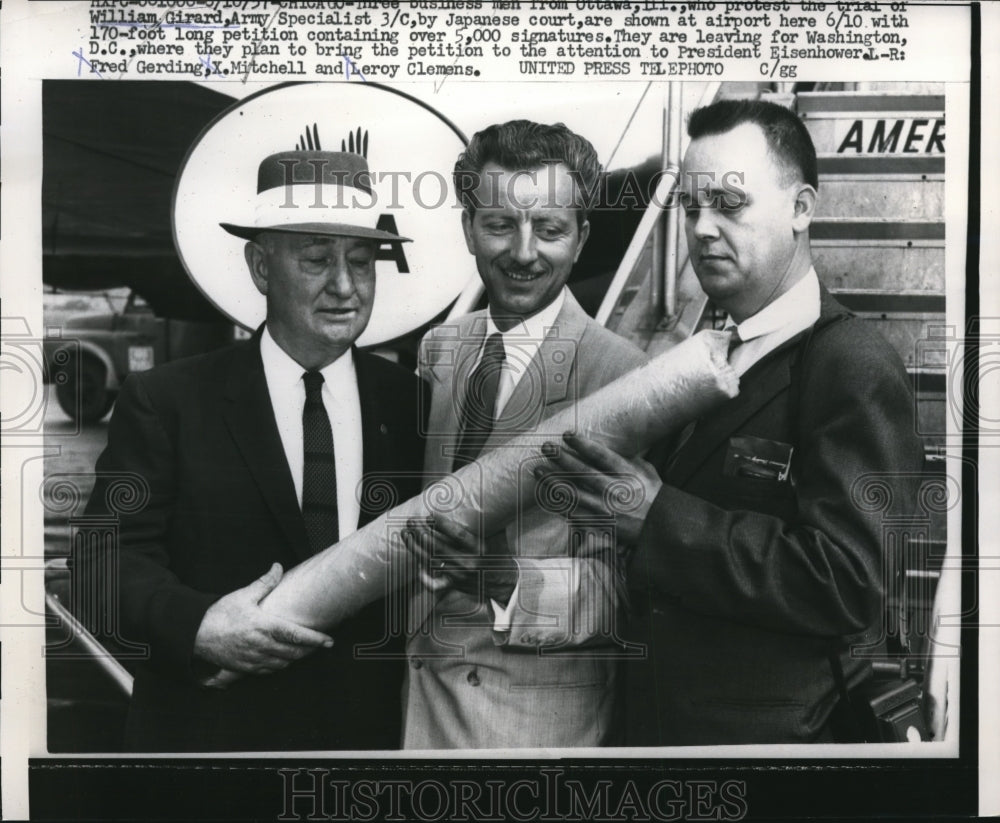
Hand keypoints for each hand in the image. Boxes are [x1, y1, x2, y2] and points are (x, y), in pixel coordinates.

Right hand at [193, 563, 333, 674]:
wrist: (195, 635)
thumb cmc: (220, 614)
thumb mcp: (243, 595)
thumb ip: (265, 582)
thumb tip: (278, 566)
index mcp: (264, 626)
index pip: (296, 635)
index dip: (316, 639)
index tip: (329, 641)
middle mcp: (261, 645)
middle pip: (294, 652)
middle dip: (309, 650)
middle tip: (318, 646)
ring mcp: (253, 659)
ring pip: (283, 663)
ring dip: (295, 658)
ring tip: (302, 651)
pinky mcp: (245, 668)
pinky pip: (268, 670)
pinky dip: (279, 665)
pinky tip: (281, 658)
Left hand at [402, 516, 517, 603]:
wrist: (502, 581)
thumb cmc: (498, 552)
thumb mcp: (496, 533)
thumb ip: (486, 518)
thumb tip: (480, 495)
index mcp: (479, 548)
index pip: (458, 535)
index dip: (442, 524)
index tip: (430, 514)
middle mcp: (469, 562)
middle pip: (439, 547)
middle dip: (422, 531)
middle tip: (412, 520)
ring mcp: (459, 575)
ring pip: (432, 561)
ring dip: (415, 546)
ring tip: (407, 532)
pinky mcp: (453, 584)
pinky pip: (434, 584)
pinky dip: (423, 576)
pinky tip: (415, 562)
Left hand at [534, 432, 662, 545]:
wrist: (660, 528)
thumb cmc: (653, 495)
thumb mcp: (646, 471)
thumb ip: (628, 458)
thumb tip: (613, 443)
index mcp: (626, 474)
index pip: (601, 456)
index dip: (583, 444)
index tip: (567, 434)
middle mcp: (613, 490)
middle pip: (583, 472)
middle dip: (562, 458)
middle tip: (546, 447)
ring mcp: (605, 509)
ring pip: (574, 494)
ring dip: (553, 482)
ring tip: (538, 471)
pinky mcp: (599, 524)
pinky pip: (575, 514)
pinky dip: (560, 506)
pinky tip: (547, 497)